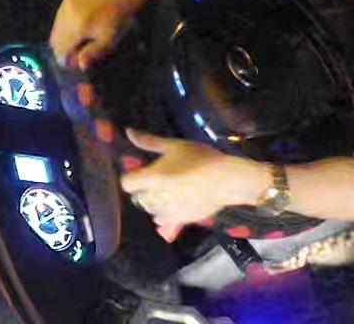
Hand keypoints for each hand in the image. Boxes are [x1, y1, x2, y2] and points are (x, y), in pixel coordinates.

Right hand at [48, 0, 149, 69]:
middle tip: (78, 50)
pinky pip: (60, 15)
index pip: (60, 50)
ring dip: (64, 35)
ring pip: (56, 27)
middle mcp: (68, 14)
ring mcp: (67, 3)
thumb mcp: (109, 39)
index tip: (74, 61)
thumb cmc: (118, 17)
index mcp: (77, 27)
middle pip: (55, 40)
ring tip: (82, 35)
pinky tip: (82, 22)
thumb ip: (93, 53)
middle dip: (64, 47)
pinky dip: (67, 22)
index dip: (66, 59)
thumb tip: (81, 65)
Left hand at [120, 129, 269, 240]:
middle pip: (137, 197)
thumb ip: (149, 141)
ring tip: (169, 190)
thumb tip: (129, 132)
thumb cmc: (201, 158)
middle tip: (159, 178)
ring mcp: (168, 211)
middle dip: (144, 189)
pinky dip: (163, 213)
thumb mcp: (175, 145)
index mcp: (153, 177)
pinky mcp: (179, 220)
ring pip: (149, 209)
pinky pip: (162, 220)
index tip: (142, 170)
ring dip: (153, 201)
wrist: (226, 180)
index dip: (132, 176)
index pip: (127, 183)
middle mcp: (156, 197)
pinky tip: (174, 203)